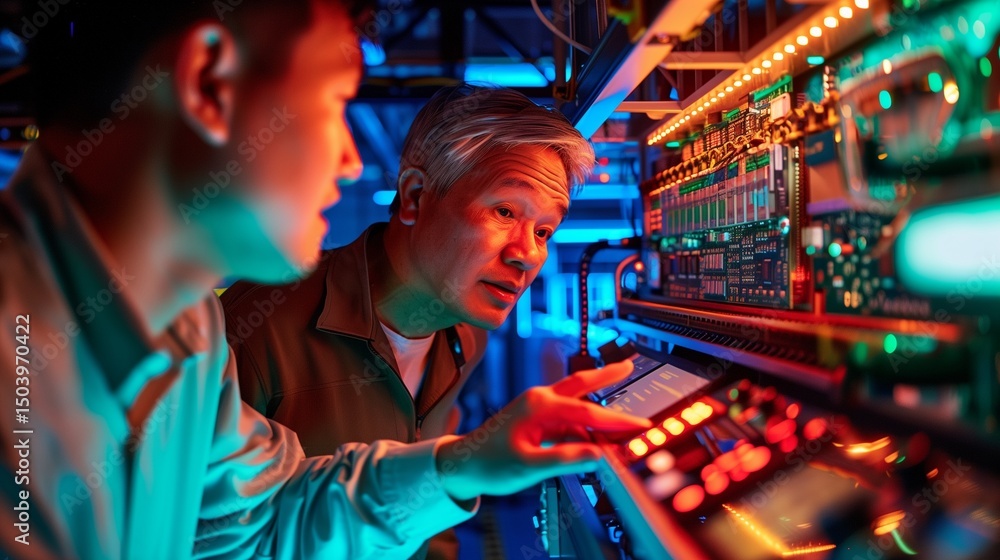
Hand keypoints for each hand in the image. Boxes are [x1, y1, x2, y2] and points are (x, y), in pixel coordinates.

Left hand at [435, 360, 650, 500]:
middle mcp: (539, 400)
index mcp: (539, 406)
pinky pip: (566, 415)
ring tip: (622, 407)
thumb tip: (598, 456)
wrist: (464, 464)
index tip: (640, 426)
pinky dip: (584, 421)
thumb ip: (565, 460)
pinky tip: (597, 432)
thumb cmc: (490, 464)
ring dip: (599, 402)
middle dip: (607, 376)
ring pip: (575, 399)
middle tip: (629, 365)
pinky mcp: (535, 417)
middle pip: (581, 384)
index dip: (617, 421)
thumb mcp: (529, 466)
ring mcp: (537, 407)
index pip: (587, 412)